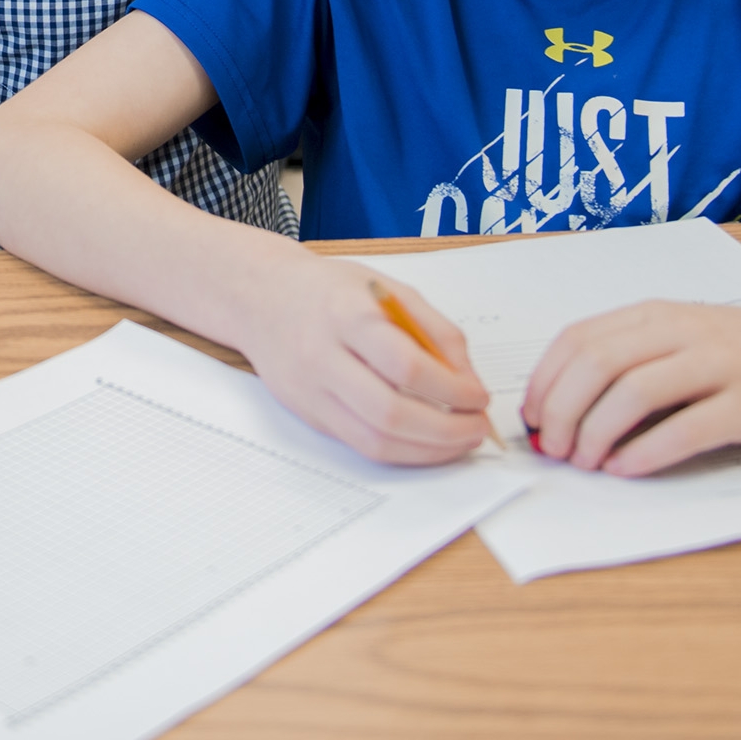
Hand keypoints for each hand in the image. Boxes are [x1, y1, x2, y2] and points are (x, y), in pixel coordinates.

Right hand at [234, 256, 492, 464]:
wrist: (262, 299)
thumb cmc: (330, 290)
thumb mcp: (388, 288)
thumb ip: (433, 328)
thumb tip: (468, 379)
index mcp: (347, 315)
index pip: (404, 364)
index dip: (450, 388)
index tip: (478, 396)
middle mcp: (323, 358)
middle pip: (389, 413)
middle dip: (445, 431)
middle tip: (477, 428)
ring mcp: (312, 393)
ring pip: (374, 441)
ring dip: (427, 451)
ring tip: (459, 441)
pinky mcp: (309, 417)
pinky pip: (361, 446)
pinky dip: (402, 451)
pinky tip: (426, 442)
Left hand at [522, 298, 740, 476]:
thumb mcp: (681, 337)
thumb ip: (631, 359)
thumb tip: (566, 407)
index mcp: (655, 315)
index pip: (578, 338)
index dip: (545, 381)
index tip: (531, 419)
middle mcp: (681, 332)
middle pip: (598, 363)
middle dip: (563, 410)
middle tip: (553, 449)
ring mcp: (718, 365)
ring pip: (635, 391)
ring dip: (597, 432)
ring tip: (585, 463)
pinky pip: (688, 426)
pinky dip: (647, 450)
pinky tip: (626, 470)